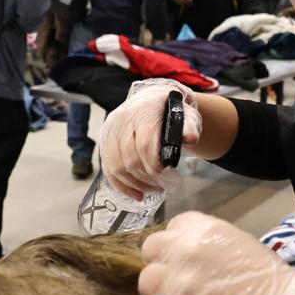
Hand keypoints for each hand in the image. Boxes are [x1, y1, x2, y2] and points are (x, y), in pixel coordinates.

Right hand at [98, 79, 202, 199]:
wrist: (151, 99)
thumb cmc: (171, 110)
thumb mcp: (186, 114)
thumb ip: (190, 126)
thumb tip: (190, 138)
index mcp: (144, 110)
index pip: (144, 145)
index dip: (156, 167)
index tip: (170, 178)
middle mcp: (123, 118)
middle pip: (130, 158)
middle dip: (147, 179)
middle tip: (163, 187)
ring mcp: (110, 129)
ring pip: (117, 166)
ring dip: (135, 184)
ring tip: (153, 190)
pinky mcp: (104, 139)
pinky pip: (108, 168)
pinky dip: (121, 185)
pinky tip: (136, 194)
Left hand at [139, 212, 294, 294]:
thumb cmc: (268, 281)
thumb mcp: (240, 245)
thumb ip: (210, 245)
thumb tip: (194, 257)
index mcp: (203, 228)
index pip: (174, 226)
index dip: (179, 243)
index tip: (187, 257)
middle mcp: (182, 249)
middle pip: (152, 249)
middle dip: (163, 262)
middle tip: (178, 279)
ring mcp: (172, 281)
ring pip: (147, 281)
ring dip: (161, 290)